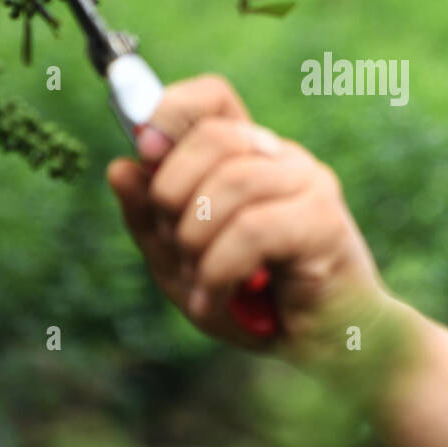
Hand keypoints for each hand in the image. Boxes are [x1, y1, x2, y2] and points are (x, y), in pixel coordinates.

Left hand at [106, 74, 390, 361]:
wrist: (326, 349)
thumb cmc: (257, 305)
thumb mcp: (182, 264)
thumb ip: (150, 220)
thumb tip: (121, 167)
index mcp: (248, 156)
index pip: (212, 97)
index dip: (170, 112)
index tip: (145, 152)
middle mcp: (282, 158)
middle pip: (213, 138)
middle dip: (171, 197)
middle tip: (177, 251)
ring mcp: (309, 184)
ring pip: (230, 184)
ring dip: (194, 243)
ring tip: (201, 286)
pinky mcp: (325, 221)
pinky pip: (252, 229)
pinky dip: (218, 271)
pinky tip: (217, 300)